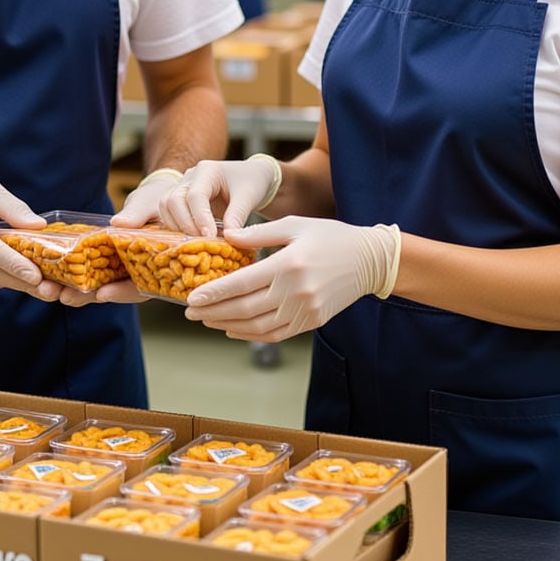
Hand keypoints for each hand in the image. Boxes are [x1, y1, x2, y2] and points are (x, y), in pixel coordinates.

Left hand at [60, 168, 188, 306]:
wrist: (150, 200)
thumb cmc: (154, 201)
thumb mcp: (147, 205)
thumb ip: (136, 215)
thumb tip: (119, 224)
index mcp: (155, 263)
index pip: (141, 286)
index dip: (122, 292)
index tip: (103, 294)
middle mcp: (139, 272)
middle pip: (116, 291)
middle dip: (92, 296)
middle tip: (68, 298)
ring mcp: (121, 268)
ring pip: (103, 285)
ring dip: (80, 290)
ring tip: (57, 292)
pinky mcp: (108, 261)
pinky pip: (93, 271)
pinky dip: (78, 274)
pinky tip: (58, 276)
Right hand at [159, 154, 281, 236]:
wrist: (251, 178)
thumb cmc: (252, 183)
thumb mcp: (249, 197)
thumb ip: (237, 216)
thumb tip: (228, 238)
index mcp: (207, 171)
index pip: (195, 196)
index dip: (200, 219)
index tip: (210, 237)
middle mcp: (189, 177)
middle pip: (173, 201)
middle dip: (185, 225)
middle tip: (202, 242)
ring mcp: (182, 188)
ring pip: (165, 208)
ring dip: (177, 228)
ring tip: (197, 242)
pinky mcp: (181, 201)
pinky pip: (169, 215)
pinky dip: (177, 228)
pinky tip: (192, 240)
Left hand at [184, 216, 400, 341]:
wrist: (369, 260)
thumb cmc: (330, 236)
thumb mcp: (294, 225)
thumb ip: (258, 235)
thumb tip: (225, 237)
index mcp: (289, 264)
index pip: (242, 283)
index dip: (214, 293)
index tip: (191, 298)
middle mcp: (296, 291)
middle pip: (245, 309)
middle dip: (213, 312)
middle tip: (189, 312)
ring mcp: (305, 310)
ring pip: (257, 326)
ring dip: (227, 325)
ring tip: (207, 320)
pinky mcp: (311, 322)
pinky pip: (275, 334)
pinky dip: (250, 335)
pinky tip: (232, 329)